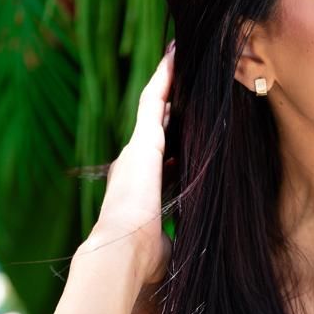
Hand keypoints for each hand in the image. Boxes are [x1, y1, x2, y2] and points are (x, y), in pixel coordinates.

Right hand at [88, 42, 175, 286]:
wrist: (123, 250)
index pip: (161, 160)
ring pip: (154, 106)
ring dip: (167, 81)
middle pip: (156, 126)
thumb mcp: (166, 245)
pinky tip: (176, 55)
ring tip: (179, 56)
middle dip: (168, 104)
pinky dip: (165, 76)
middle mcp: (135, 164)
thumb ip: (174, 239)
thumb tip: (190, 254)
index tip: (183, 134)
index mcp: (140, 189)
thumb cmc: (143, 259)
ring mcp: (137, 149)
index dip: (172, 144)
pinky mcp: (143, 139)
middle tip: (182, 80)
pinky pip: (154, 97)